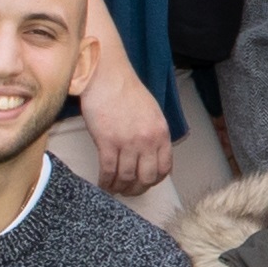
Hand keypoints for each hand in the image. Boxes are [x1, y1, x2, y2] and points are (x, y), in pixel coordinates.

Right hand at [76, 54, 182, 203]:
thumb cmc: (126, 90)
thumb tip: (150, 154)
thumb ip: (153, 134)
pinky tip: (102, 183)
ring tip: (113, 188)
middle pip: (147, 178)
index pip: (165, 168)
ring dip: (119, 187)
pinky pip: (108, 171)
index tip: (145, 183)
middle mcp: (148, 140)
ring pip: (126, 177)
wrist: (107, 76)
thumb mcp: (151, 112)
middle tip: (128, 191)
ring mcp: (128, 142)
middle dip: (137, 189)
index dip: (154, 180)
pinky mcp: (107, 141)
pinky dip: (105, 181)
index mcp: (161, 133)